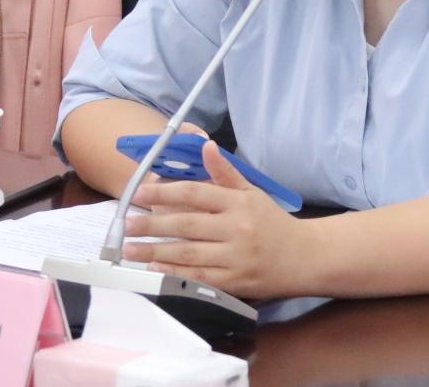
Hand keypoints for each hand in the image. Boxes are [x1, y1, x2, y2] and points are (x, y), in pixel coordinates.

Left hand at [122, 141, 314, 298]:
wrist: (303, 257)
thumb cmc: (272, 222)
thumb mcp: (252, 192)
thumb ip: (226, 172)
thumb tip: (206, 146)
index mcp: (238, 203)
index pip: (196, 193)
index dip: (165, 192)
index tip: (140, 193)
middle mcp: (236, 228)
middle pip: (187, 224)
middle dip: (152, 224)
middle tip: (126, 223)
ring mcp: (234, 257)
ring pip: (188, 253)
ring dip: (155, 251)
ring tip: (130, 249)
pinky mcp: (233, 282)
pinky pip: (198, 277)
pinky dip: (174, 274)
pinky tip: (154, 269)